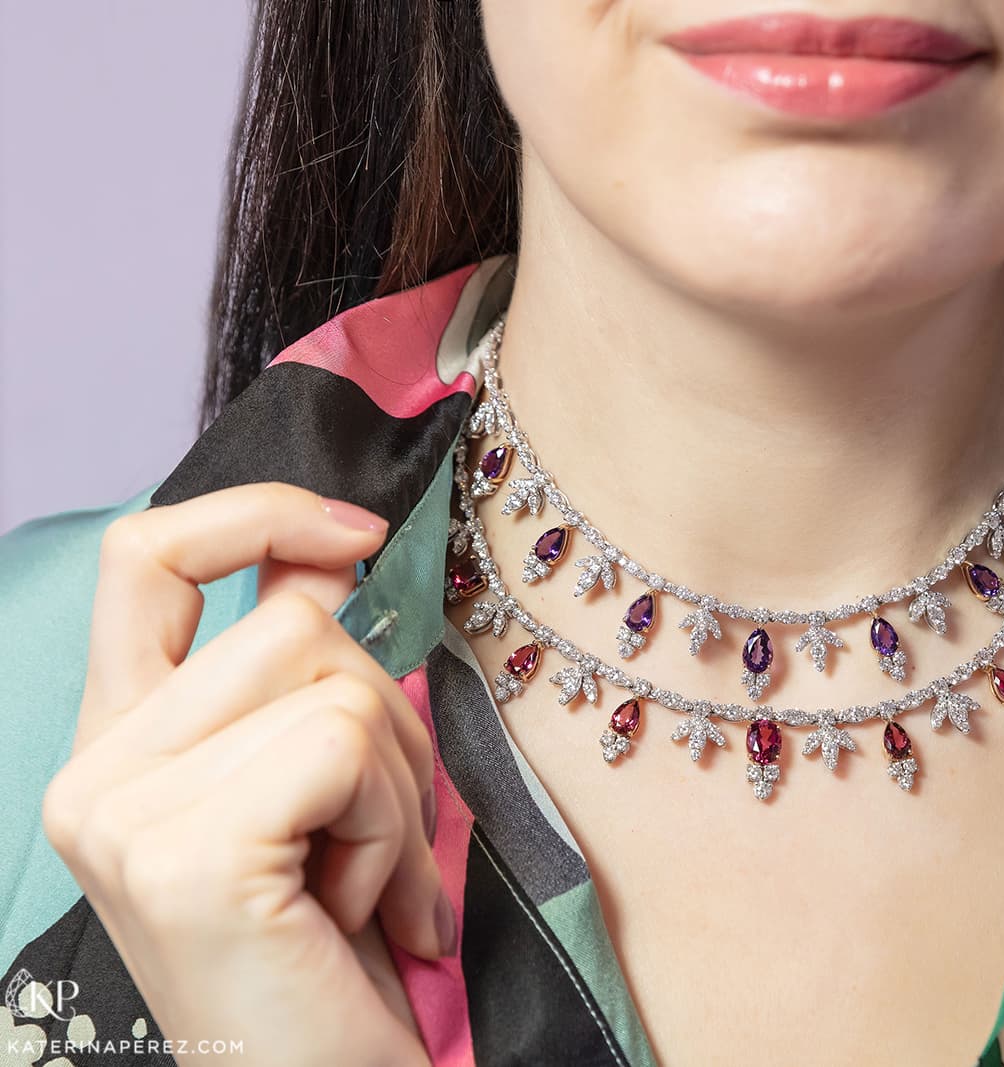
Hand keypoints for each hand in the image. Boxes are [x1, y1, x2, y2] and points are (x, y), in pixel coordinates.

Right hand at [40, 483, 446, 1066]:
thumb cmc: (332, 960)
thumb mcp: (315, 796)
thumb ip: (300, 677)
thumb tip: (338, 551)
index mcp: (116, 748)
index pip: (145, 556)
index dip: (255, 514)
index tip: (358, 534)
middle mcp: (92, 776)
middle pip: (289, 620)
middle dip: (387, 717)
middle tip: (386, 834)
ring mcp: (122, 814)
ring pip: (333, 676)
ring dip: (398, 784)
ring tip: (371, 884)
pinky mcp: (185, 855)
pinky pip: (345, 745)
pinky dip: (394, 827)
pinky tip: (364, 914)